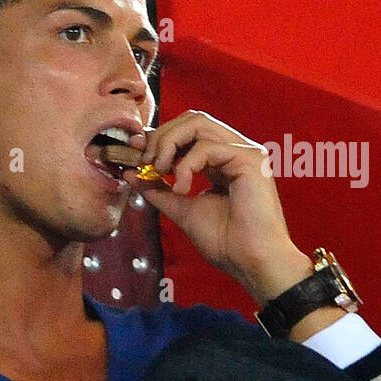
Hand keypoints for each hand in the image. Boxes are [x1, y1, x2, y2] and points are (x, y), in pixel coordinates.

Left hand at [129, 110, 312, 304]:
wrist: (251, 261)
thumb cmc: (225, 241)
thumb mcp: (181, 209)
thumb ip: (158, 189)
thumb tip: (130, 172)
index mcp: (220, 161)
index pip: (187, 131)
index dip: (158, 138)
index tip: (135, 155)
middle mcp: (234, 150)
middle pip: (191, 119)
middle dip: (161, 136)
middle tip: (145, 163)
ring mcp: (244, 152)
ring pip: (198, 123)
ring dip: (169, 144)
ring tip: (159, 170)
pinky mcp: (250, 159)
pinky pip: (207, 146)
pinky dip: (186, 165)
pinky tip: (182, 188)